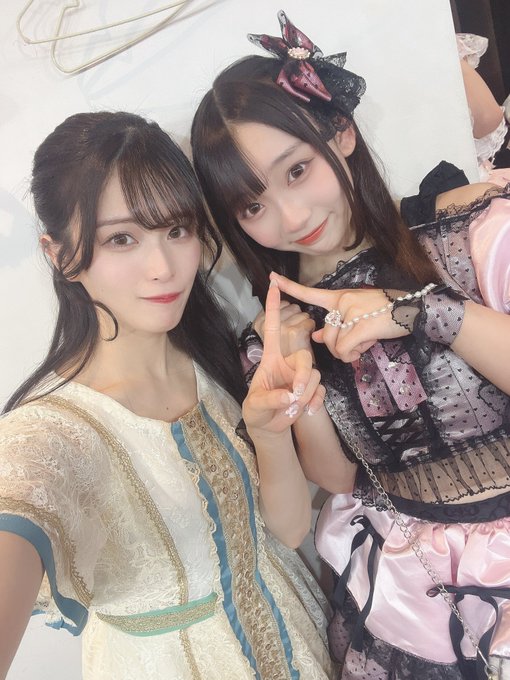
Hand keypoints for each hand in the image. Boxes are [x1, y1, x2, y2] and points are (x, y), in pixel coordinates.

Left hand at [243, 281, 324, 439]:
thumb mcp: (255, 407)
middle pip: (305, 358)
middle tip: (294, 397)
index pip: (272, 328)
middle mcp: (288, 362)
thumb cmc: (256, 411)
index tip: (274, 284)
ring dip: (306, 394)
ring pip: (314, 375)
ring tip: (291, 408)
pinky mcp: (311, 389)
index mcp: (271, 358)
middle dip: (303, 377)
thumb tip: (289, 395)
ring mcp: (300, 375)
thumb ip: (270, 399)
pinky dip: (316, 402)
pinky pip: (321, 390)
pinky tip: (307, 412)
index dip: (272, 307)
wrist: (268, 426)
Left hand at [269, 272, 409, 362]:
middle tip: (360, 341)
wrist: (410, 309)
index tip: (272, 278)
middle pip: (327, 336)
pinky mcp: (360, 325)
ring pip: (335, 345)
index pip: (309, 292)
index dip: (289, 287)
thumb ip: (336, 327)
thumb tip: (319, 338)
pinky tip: (366, 346)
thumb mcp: (358, 317)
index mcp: (339, 297)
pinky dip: (354, 355)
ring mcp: (350, 312)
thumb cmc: (385, 313)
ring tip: (366, 341)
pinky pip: (345, 350)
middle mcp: (341, 301)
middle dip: (341, 347)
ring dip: (349, 352)